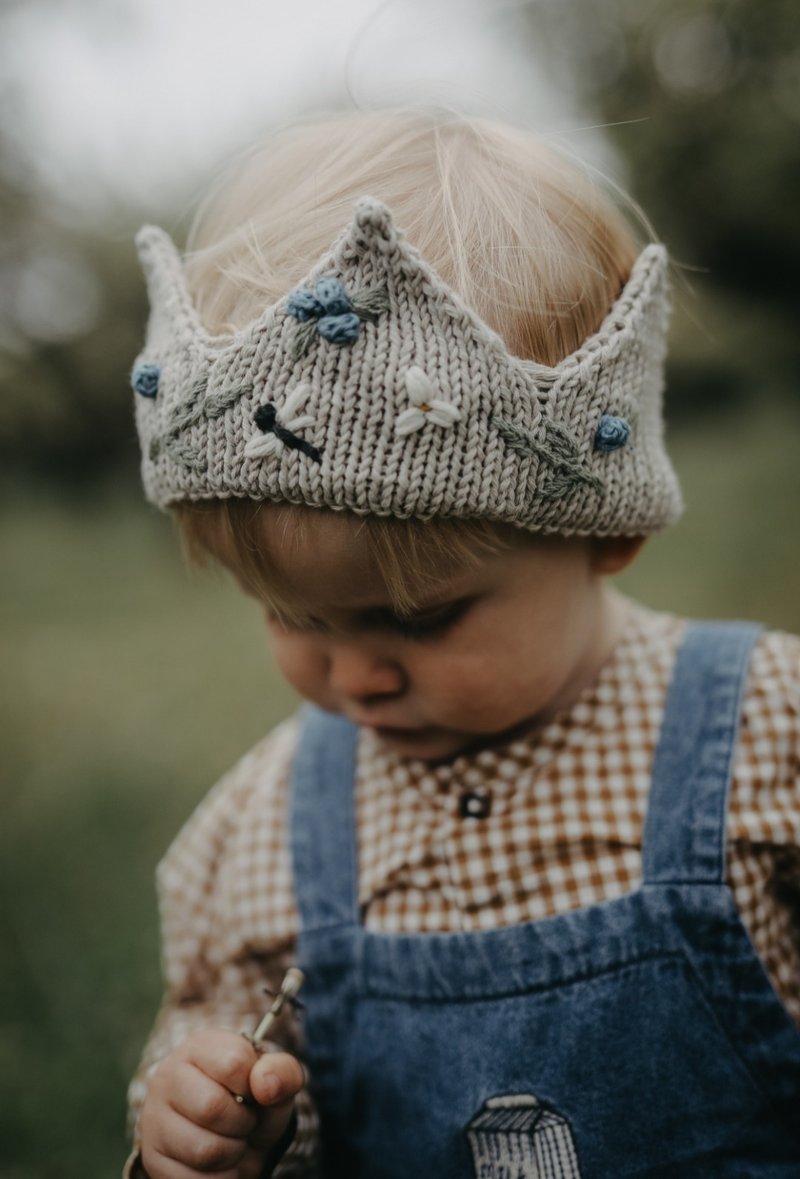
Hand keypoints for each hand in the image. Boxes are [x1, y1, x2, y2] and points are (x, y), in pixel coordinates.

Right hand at [139, 1028, 303, 1177]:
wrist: (232, 1139)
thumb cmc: (252, 1103)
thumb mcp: (275, 1083)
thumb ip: (282, 1073)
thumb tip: (266, 1085)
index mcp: (201, 1047)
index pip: (234, 1063)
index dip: (256, 1085)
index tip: (255, 1092)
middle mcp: (169, 1077)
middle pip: (213, 1107)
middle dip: (243, 1122)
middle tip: (244, 1120)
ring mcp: (154, 1118)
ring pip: (204, 1149)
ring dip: (233, 1153)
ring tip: (232, 1140)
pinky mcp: (153, 1158)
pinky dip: (220, 1177)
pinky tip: (218, 1163)